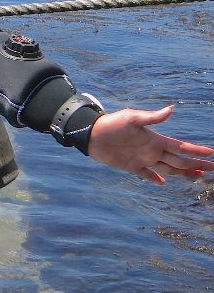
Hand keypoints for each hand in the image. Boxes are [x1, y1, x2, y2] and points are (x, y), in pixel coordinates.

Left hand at [87, 106, 213, 183]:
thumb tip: (171, 109)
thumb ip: (152, 117)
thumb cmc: (111, 124)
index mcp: (155, 139)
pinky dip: (155, 178)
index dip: (196, 151)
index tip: (212, 153)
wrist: (90, 134)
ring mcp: (143, 159)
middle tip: (213, 168)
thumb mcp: (132, 118)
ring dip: (183, 172)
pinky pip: (147, 174)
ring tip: (198, 175)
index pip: (181, 147)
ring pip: (168, 168)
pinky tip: (163, 182)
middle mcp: (152, 150)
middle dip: (197, 164)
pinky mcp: (131, 166)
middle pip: (179, 161)